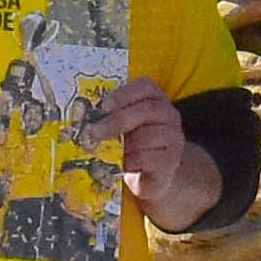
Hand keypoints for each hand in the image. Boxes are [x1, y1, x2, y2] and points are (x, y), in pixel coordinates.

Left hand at [95, 76, 216, 227]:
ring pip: (146, 137)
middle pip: (147, 110)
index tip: (104, 106)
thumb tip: (86, 119)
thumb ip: (112, 117)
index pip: (146, 87)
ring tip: (108, 153)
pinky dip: (129, 162)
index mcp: (157, 100)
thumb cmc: (136, 144)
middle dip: (118, 120)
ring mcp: (173, 139)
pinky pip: (146, 158)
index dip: (124, 94)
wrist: (156, 173)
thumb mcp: (125, 126)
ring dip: (123, 146)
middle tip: (94, 132)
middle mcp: (169, 116)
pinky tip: (122, 165)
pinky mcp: (170, 162)